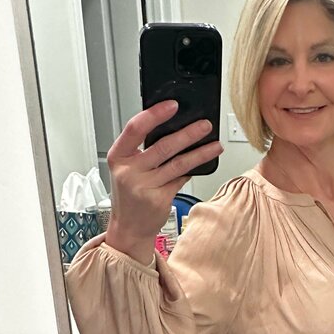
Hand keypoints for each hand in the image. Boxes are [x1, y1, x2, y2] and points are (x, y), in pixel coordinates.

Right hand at [105, 101, 223, 261]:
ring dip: (200, 153)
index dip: (155, 114)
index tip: (173, 105)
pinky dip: (193, 170)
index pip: (135, 128)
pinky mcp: (160, 200)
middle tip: (205, 125)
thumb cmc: (129, 195)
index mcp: (118, 156)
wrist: (128, 228)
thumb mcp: (127, 169)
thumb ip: (142, 150)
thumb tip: (173, 128)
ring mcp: (144, 187)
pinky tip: (203, 163)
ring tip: (215, 145)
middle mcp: (129, 171)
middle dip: (188, 134)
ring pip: (178, 164)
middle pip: (163, 146)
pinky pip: (181, 179)